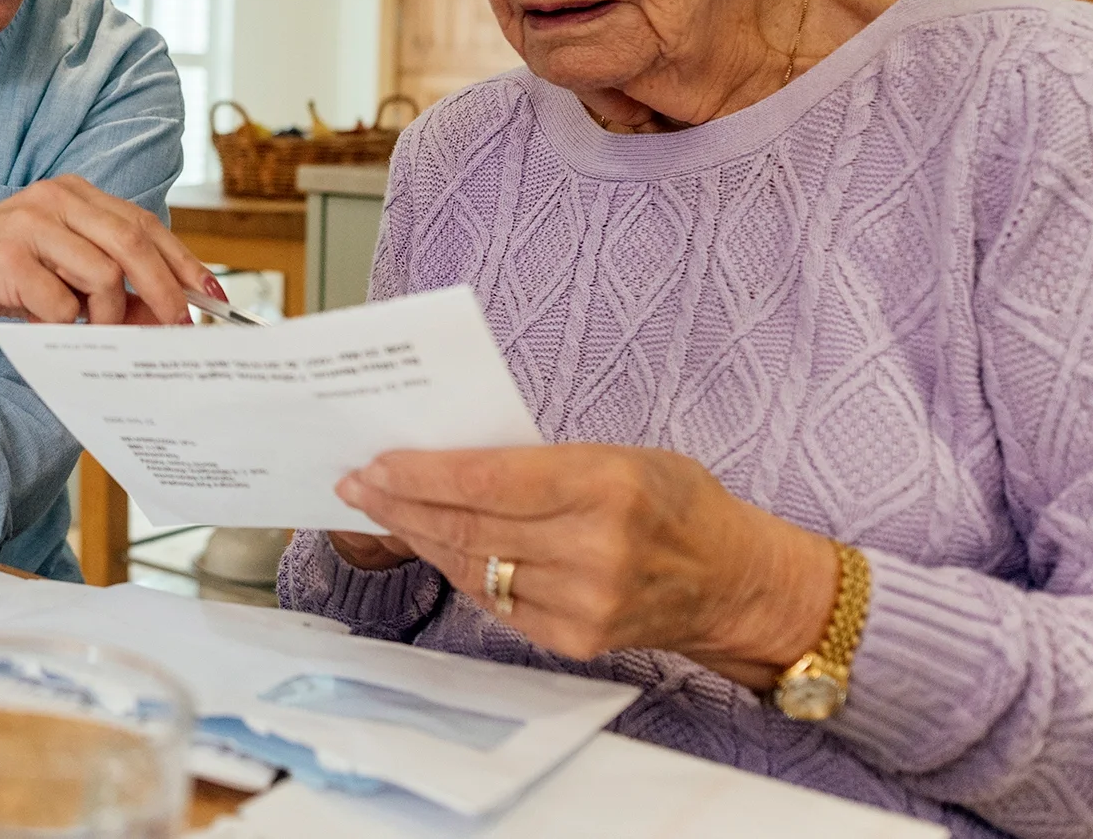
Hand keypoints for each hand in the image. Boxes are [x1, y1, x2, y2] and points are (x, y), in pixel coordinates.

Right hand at [0, 175, 218, 326]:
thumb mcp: (55, 268)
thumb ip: (105, 279)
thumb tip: (165, 312)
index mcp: (72, 193)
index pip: (145, 224)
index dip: (183, 261)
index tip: (211, 294)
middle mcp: (56, 199)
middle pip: (135, 244)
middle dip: (165, 293)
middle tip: (176, 328)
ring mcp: (31, 224)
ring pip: (105, 276)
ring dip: (107, 317)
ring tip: (88, 331)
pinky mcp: (9, 258)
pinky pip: (61, 304)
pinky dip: (62, 326)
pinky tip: (44, 325)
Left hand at [335, 444, 839, 688]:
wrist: (734, 581)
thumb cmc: (673, 501)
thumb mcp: (615, 454)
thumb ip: (536, 461)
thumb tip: (445, 461)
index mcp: (604, 486)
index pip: (484, 482)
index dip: (418, 475)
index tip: (374, 464)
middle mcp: (592, 550)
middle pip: (466, 526)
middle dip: (400, 504)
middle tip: (358, 485)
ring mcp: (581, 602)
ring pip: (470, 566)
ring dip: (418, 538)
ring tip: (384, 511)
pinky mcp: (572, 638)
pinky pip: (492, 600)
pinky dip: (459, 570)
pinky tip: (434, 546)